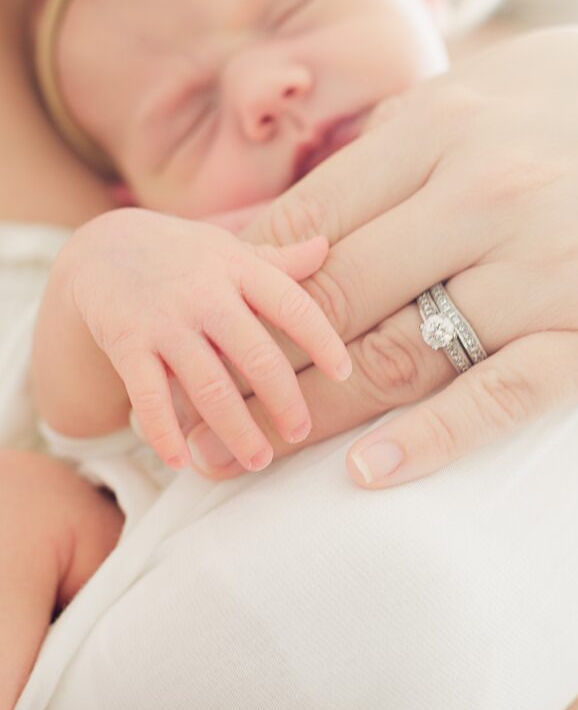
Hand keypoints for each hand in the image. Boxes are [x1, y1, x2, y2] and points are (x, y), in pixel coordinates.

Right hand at [64, 208, 350, 471]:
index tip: (344, 374)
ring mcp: (164, 320)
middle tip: (301, 432)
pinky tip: (182, 462)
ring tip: (259, 460)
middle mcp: (204, 293)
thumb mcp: (229, 249)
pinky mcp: (127, 344)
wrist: (100, 248)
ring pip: (207, 385)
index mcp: (238, 268)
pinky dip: (165, 432)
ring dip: (236, 428)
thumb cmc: (182, 256)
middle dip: (283, 400)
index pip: (291, 304)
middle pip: (255, 354)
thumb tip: (327, 247)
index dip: (321, 340)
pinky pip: (148, 395)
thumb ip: (278, 260)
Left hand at [182, 27, 577, 483]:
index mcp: (443, 128)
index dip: (245, 283)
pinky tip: (369, 471)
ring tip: (251, 450)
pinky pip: (499, 398)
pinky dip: (429, 440)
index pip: (311, 221)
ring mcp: (542, 270)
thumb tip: (314, 194)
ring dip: (315, 410)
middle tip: (207, 401)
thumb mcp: (494, 83)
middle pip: (337, 296)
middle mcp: (483, 197)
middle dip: (261, 356)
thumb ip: (398, 134)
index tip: (205, 323)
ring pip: (400, 355)